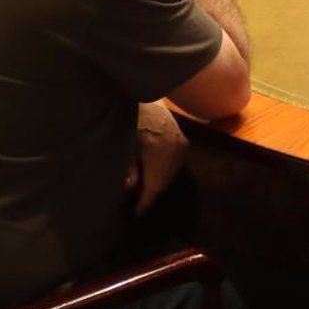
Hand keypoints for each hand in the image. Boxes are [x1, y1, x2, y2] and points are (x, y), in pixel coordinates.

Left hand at [126, 101, 187, 215]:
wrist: (147, 95)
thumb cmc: (133, 120)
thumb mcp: (125, 145)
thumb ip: (129, 167)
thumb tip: (132, 187)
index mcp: (157, 155)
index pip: (153, 188)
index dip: (144, 203)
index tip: (137, 213)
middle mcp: (174, 152)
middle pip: (163, 182)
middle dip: (151, 191)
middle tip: (138, 199)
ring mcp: (181, 146)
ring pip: (170, 173)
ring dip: (159, 181)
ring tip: (144, 186)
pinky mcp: (183, 140)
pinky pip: (175, 162)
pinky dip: (165, 169)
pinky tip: (154, 170)